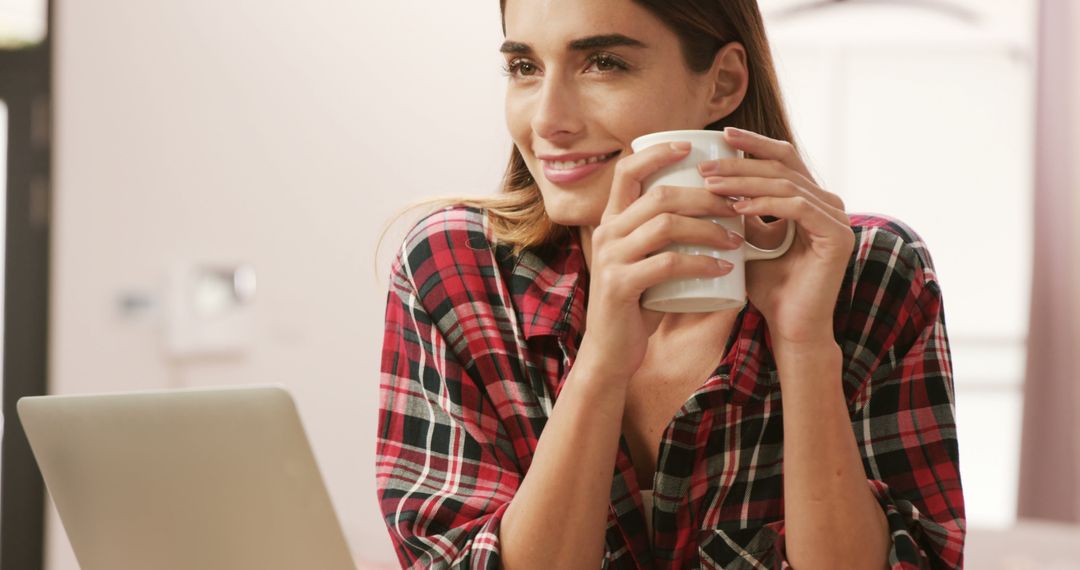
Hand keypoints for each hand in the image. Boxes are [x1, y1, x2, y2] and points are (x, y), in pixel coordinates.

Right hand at [578, 141, 743, 381]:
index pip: (628, 171)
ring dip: (708, 228)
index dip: (658, 153)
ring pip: (665, 225)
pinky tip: (724, 268)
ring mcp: (610, 259)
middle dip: (704, 196)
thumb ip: (664, 238)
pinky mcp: (620, 286)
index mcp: (611, 221)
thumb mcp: (645, 261)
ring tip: (738, 237)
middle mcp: (606, 233)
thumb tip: (710, 208)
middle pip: (658, 196)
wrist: (611, 352)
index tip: (691, 148)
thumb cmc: (637, 304)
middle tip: (739, 205)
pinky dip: (700, 263)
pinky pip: (667, 264)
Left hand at [698, 127, 854, 346]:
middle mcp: (829, 204)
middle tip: (704, 166)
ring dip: (745, 182)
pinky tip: (736, 207)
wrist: (790, 327)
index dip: (754, 143)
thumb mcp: (747, 240)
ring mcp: (837, 219)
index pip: (783, 159)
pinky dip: (765, 205)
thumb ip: (740, 211)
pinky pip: (797, 208)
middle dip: (740, 163)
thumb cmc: (768, 288)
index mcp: (811, 200)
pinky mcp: (837, 236)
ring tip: (710, 185)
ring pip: (786, 185)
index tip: (721, 135)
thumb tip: (710, 180)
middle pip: (783, 167)